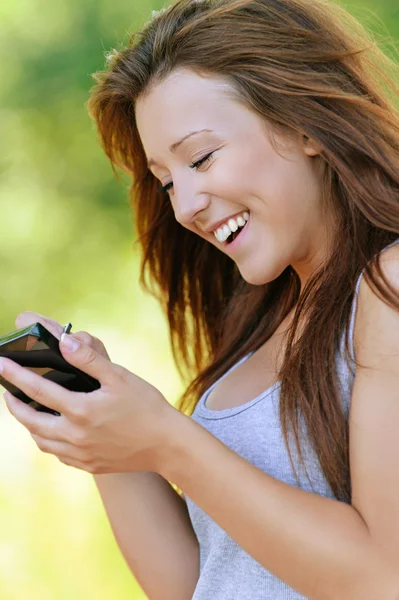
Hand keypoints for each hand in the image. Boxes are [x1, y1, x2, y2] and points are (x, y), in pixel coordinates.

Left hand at [1, 311, 178, 474]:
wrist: (166, 445)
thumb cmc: (146, 407)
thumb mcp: (120, 377)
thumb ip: (89, 360)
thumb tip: (64, 341)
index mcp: (81, 410)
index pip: (37, 391)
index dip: (16, 376)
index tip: (2, 365)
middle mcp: (75, 435)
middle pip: (31, 421)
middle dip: (14, 405)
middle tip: (7, 393)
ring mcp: (80, 454)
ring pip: (41, 440)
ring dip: (29, 425)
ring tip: (27, 412)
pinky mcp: (88, 465)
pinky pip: (58, 454)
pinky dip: (47, 441)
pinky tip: (52, 432)